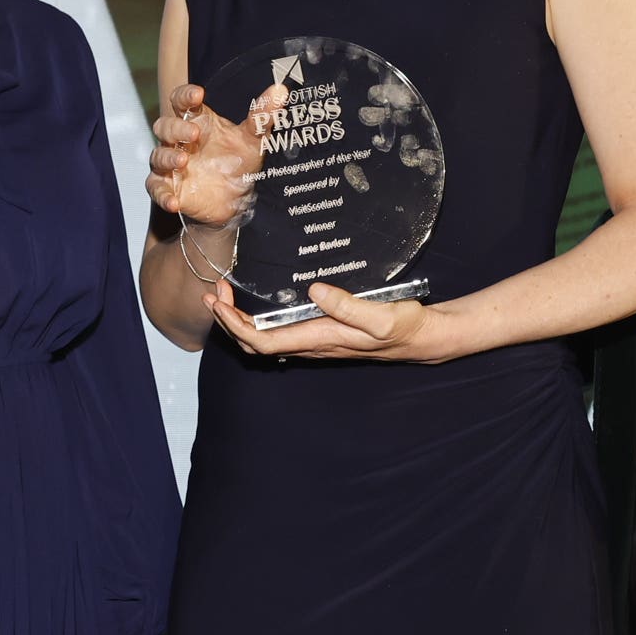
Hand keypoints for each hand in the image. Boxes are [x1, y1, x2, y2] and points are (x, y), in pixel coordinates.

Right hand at [146, 82, 285, 228]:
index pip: (182, 101)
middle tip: (194, 133)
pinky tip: (174, 201)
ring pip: (158, 155)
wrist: (235, 202)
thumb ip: (262, 116)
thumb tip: (280, 91)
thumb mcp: (253, 140)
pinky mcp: (168, 188)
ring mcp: (171, 165)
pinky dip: (163, 194)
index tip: (197, 94)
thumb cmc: (238, 163)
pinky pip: (156, 188)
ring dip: (167, 157)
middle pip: (164, 125)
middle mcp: (180, 141)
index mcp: (198, 121)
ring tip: (182, 162)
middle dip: (176, 128)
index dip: (185, 95)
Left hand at [202, 279, 451, 362]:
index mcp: (320, 339)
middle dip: (229, 322)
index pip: (265, 342)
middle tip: (214, 292)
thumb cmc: (404, 325)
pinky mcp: (319, 333)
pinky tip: (253, 302)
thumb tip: (314, 291)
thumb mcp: (381, 315)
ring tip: (224, 295)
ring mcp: (314, 341)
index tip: (220, 304)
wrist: (421, 338)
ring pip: (264, 340)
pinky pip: (278, 333)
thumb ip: (349, 305)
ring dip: (240, 321)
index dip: (236, 326)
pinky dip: (257, 320)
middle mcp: (312, 344)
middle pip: (256, 344)